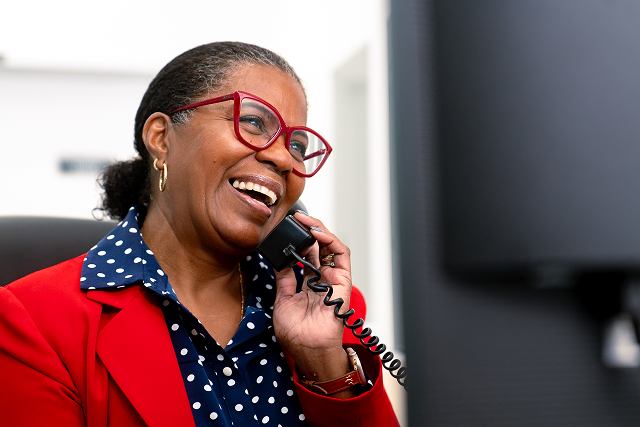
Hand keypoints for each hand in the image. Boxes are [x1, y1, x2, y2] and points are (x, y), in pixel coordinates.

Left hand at [272, 212, 354, 390]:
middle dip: (307, 230)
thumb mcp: (283, 299)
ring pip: (331, 246)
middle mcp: (323, 279)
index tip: (284, 229)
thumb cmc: (297, 333)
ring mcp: (334, 279)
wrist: (308, 349)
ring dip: (318, 230)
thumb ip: (284, 278)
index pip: (307, 254)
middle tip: (294, 218)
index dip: (298, 240)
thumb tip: (280, 259)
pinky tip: (317, 233)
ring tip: (305, 221)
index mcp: (308, 284)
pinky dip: (331, 240)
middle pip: (319, 247)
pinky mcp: (343, 280)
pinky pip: (342, 255)